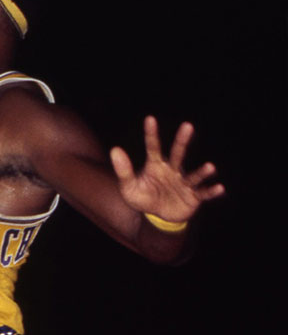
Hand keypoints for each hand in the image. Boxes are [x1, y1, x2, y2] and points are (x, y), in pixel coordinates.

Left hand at [109, 116, 224, 225]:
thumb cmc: (143, 197)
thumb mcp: (128, 187)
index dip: (151, 134)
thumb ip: (123, 170)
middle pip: (177, 153)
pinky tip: (220, 187)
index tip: (150, 118)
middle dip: (182, 140)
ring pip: (193, 176)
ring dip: (202, 172)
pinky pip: (203, 193)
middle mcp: (172, 170)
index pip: (153, 147)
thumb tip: (115, 149)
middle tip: (187, 125)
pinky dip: (211, 191)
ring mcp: (184, 183)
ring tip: (211, 167)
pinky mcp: (193, 197)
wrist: (158, 215)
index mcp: (155, 166)